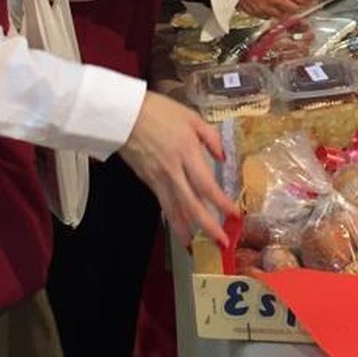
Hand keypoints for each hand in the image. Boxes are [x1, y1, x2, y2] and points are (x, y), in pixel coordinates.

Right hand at [119, 92, 234, 246]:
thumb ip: (210, 138)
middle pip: (191, 205)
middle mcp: (173, 170)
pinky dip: (171, 218)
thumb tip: (223, 158)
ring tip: (196, 246)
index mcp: (187, 152)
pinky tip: (179, 226)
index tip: (234, 215)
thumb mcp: (191, 116)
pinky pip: (162, 203)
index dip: (221, 203)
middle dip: (207, 227)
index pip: (207, 185)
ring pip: (174, 209)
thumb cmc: (157, 111)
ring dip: (186, 230)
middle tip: (221, 243)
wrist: (122, 114)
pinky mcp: (146, 180)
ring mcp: (157, 178)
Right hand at [238, 0, 312, 18]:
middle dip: (297, 6)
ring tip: (282, 4)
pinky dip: (271, 13)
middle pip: (294, 9)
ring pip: (281, 15)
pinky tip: (268, 6)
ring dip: (284, 10)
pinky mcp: (254, 13)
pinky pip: (267, 16)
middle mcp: (276, 0)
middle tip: (297, 1)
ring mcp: (265, 8)